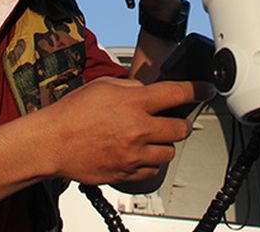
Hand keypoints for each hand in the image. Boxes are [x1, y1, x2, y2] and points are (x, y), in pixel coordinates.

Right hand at [39, 77, 211, 185]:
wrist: (51, 143)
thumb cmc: (72, 114)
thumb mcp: (103, 86)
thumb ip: (131, 88)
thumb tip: (148, 91)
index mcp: (133, 103)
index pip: (177, 93)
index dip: (198, 90)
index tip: (207, 90)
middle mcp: (138, 129)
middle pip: (179, 128)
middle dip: (179, 123)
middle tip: (171, 120)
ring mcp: (133, 154)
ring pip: (169, 152)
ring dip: (164, 144)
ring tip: (148, 138)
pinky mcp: (127, 173)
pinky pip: (152, 170)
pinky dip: (149, 162)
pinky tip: (137, 153)